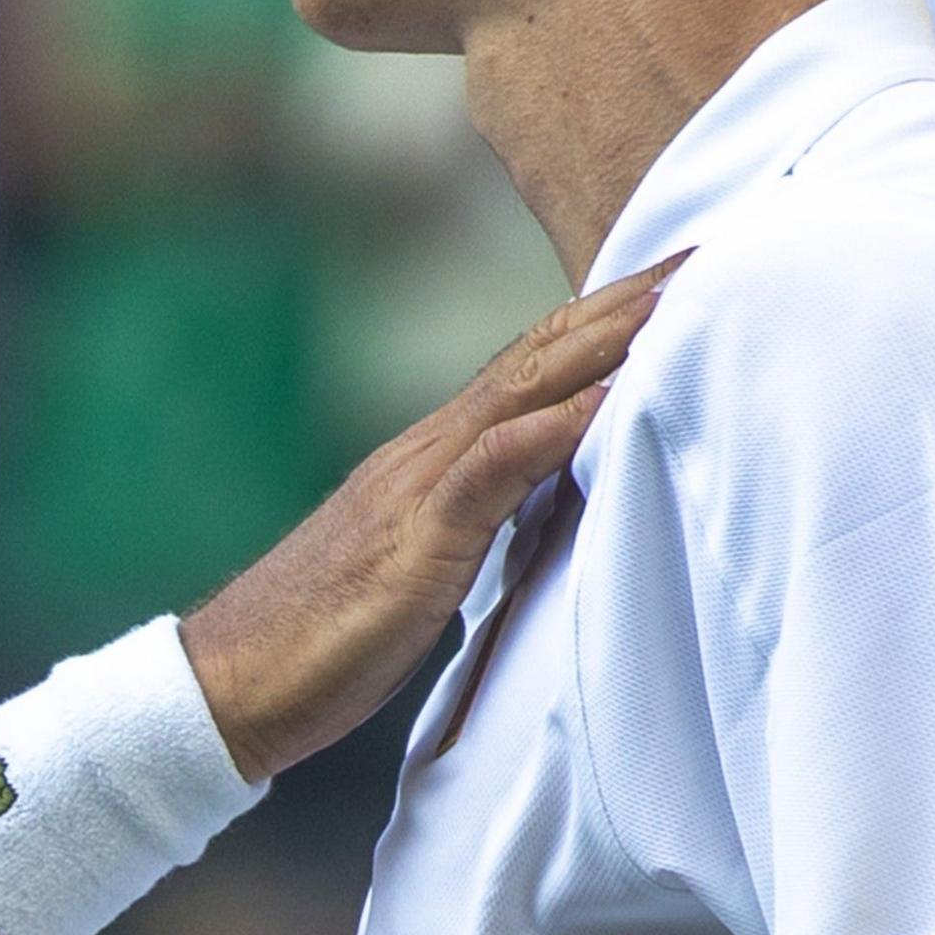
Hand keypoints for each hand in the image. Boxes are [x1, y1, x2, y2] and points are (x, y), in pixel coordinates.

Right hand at [179, 255, 678, 782]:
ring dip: (602, 340)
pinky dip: (547, 427)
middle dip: (624, 302)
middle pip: (538, 353)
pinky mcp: (412, 542)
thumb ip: (478, 518)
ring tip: (675, 296)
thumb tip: (544, 499)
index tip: (681, 282)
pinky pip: (487, 470)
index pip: (533, 367)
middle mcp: (426, 451)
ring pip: (519, 389)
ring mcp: (416, 488)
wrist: (229, 683)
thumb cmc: (323, 636)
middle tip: (706, 252)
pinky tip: (598, 401)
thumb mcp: (424, 566)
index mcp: (434, 459)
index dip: (607, 321)